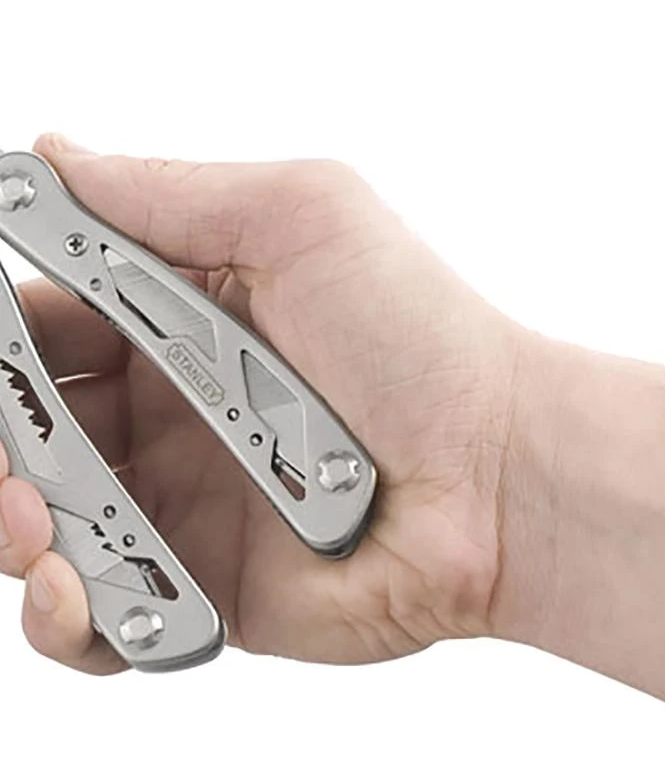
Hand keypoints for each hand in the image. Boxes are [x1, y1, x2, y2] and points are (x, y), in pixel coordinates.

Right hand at [1, 134, 521, 672]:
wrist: (502, 477)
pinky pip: (102, 620)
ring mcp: (186, 512)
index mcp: (182, 327)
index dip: (3, 338)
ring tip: (35, 517)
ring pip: (39, 527)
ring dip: (9, 525)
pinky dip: (63, 615)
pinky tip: (73, 585)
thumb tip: (56, 157)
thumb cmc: (424, 344)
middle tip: (10, 439)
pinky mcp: (209, 593)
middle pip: (26, 428)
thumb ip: (170, 196)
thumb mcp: (304, 221)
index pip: (46, 325)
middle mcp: (174, 420)